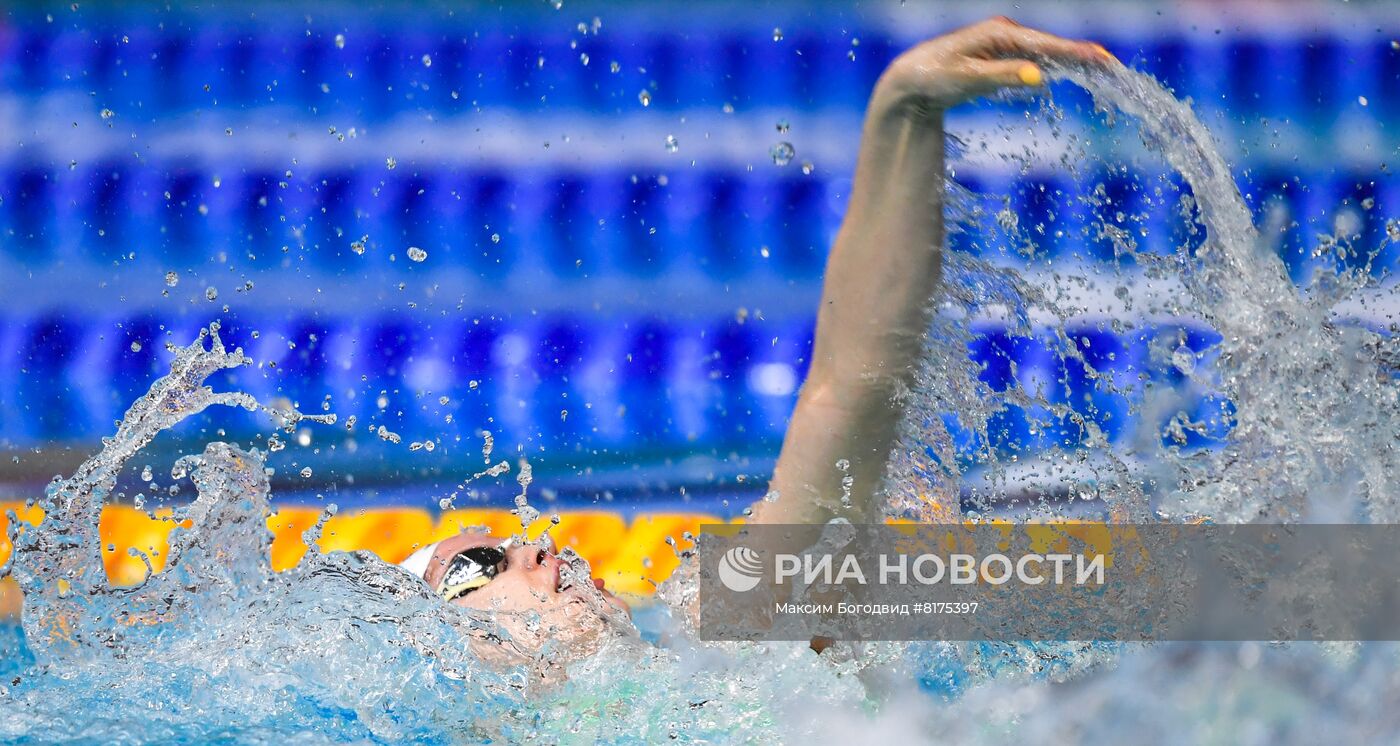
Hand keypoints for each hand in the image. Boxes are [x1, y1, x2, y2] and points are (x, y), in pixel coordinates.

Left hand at [874, 16, 1113, 113]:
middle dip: (1086, 57)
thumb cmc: (936, 78)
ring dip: (1076, 62)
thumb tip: (1039, 77)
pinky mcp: (1002, 57)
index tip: (1107, 62)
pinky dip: (1058, 67)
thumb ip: (1002, 76)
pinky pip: (1037, 61)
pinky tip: (1074, 73)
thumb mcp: (967, 79)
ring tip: (1106, 71)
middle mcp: (1008, 34)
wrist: (912, 79)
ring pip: (1049, 53)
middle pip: (1056, 46)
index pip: (1050, 46)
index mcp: (1002, 35)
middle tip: (1117, 69)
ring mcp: (1006, 45)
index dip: (1080, 55)